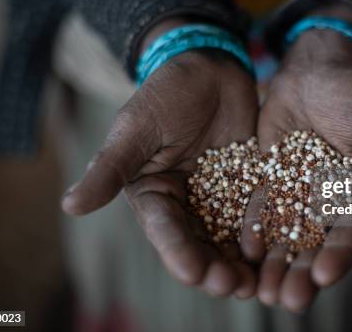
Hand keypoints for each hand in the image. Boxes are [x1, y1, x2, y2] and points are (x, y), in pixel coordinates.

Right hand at [62, 20, 258, 297]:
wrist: (210, 67)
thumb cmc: (166, 91)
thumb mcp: (137, 127)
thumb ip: (110, 167)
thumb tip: (69, 206)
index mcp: (154, 194)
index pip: (165, 230)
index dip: (179, 254)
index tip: (196, 274)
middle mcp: (186, 203)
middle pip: (200, 244)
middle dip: (216, 268)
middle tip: (235, 285)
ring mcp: (221, 196)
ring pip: (230, 238)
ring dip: (242, 262)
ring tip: (259, 282)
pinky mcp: (249, 185)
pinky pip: (258, 214)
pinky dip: (267, 234)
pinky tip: (282, 249)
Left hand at [241, 11, 351, 311]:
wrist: (317, 71)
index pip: (351, 234)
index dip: (339, 255)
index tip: (324, 274)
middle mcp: (328, 203)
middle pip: (314, 245)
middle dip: (302, 273)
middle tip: (288, 300)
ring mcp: (297, 193)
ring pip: (286, 235)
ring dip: (276, 264)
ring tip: (261, 291)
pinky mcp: (270, 180)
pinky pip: (262, 208)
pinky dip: (255, 229)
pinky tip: (246, 249)